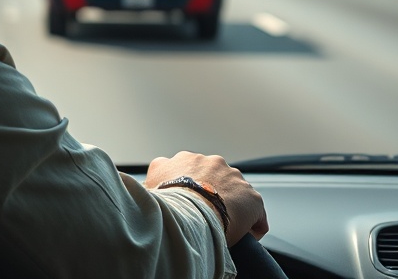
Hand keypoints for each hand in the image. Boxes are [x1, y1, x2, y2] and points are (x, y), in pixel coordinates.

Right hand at [145, 151, 268, 246]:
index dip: (187, 187)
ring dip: (230, 205)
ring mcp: (233, 176)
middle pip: (213, 177)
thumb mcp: (149, 186)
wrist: (190, 212)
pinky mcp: (252, 197)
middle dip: (210, 192)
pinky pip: (255, 212)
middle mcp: (209, 161)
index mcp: (184, 159)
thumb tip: (143, 188)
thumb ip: (151, 182)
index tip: (186, 201)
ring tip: (222, 225)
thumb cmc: (167, 203)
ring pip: (233, 191)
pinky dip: (251, 224)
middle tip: (202, 214)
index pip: (187, 169)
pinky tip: (243, 237)